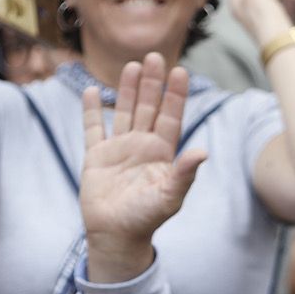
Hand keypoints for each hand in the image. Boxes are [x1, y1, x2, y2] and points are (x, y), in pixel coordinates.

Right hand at [79, 53, 207, 282]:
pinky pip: (93, 129)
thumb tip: (203, 152)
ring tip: (132, 66)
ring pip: (123, 112)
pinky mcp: (96, 157)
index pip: (171, 116)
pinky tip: (91, 90)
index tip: (179, 71)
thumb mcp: (169, 196)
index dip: (175, 94)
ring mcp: (118, 150)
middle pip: (148, 107)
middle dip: (152, 83)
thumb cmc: (146, 219)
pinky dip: (91, 110)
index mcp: (162, 153)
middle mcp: (141, 146)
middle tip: (154, 56)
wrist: (116, 236)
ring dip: (126, 89)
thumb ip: (184, 173)